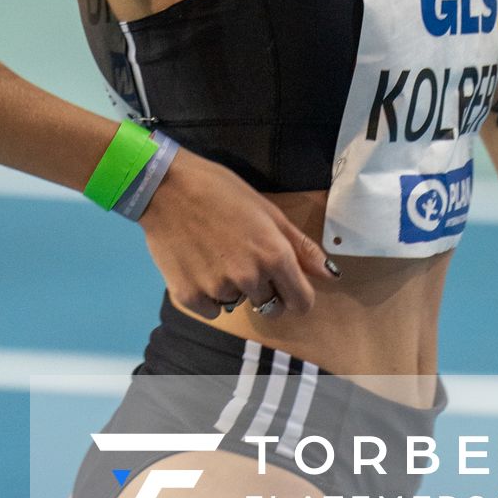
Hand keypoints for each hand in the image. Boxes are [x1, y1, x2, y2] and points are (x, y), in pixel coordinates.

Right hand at [137, 146, 339, 319]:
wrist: (166, 188)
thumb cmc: (220, 191)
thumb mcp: (267, 211)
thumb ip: (301, 247)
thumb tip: (331, 275)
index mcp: (274, 256)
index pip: (301, 302)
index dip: (297, 296)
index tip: (286, 287)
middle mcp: (249, 278)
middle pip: (270, 306)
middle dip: (264, 290)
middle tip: (243, 260)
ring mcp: (218, 290)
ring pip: (238, 304)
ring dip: (233, 288)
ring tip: (215, 254)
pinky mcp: (189, 297)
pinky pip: (211, 309)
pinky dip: (207, 295)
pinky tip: (198, 265)